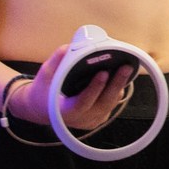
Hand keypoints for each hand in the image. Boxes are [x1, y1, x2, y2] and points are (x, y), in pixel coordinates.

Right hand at [17, 39, 136, 134]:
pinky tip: (120, 77)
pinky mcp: (98, 118)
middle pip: (103, 103)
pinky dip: (115, 90)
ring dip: (119, 86)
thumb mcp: (44, 74)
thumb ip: (56, 61)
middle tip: (125, 67)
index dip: (94, 89)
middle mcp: (80, 119)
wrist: (42, 108)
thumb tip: (69, 47)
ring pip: (110, 104)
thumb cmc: (43, 90)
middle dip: (115, 84)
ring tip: (125, 68)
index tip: (103, 72)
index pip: (82, 102)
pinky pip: (111, 104)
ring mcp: (91, 121)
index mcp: (63, 111)